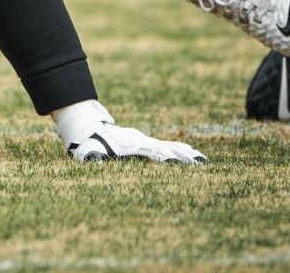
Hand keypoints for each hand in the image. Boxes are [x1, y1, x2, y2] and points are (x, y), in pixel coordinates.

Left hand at [66, 121, 205, 162]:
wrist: (90, 128)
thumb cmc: (90, 144)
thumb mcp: (90, 150)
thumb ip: (93, 155)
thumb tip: (93, 159)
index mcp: (130, 144)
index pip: (151, 150)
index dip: (164, 154)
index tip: (177, 160)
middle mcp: (140, 141)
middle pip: (165, 147)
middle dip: (181, 155)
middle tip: (199, 161)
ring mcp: (143, 140)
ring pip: (167, 146)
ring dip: (183, 152)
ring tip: (199, 158)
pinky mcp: (143, 142)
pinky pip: (164, 146)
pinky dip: (177, 149)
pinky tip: (188, 152)